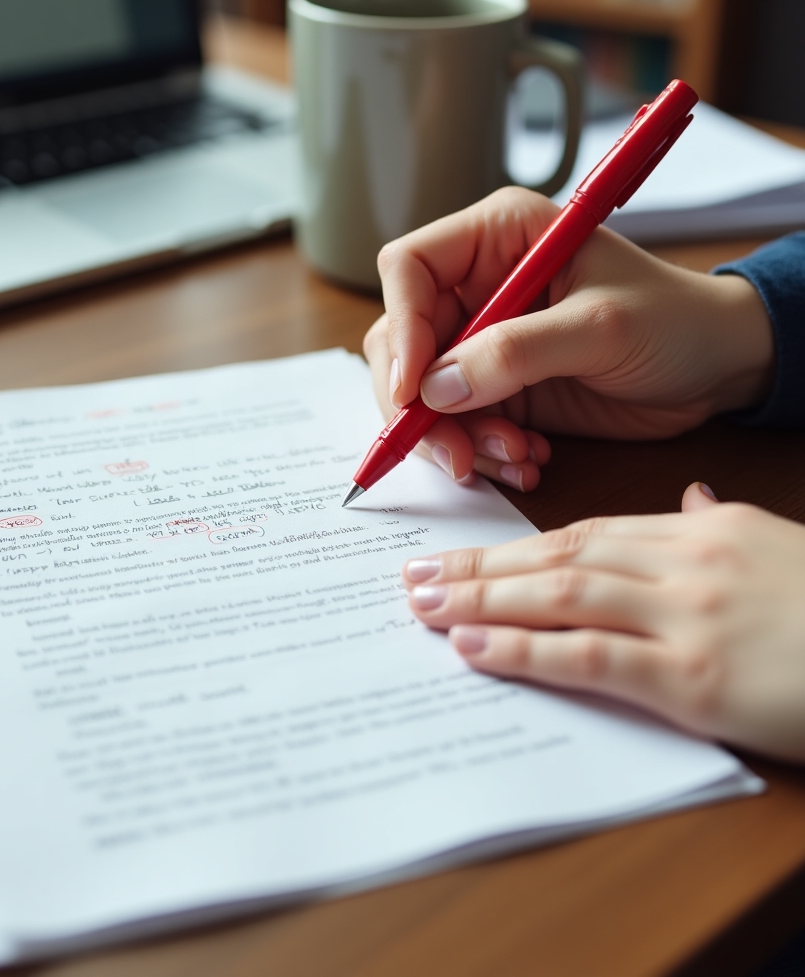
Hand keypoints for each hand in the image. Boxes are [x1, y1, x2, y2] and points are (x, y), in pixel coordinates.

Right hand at [364, 187, 774, 490]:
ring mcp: (481, 340)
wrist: (719, 367)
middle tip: (453, 452)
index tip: (414, 390)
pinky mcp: (495, 386)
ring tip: (513, 456)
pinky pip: (455, 425)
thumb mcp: (599, 328)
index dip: (402, 327)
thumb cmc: (676, 320)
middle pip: (401, 340)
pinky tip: (527, 459)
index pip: (409, 268)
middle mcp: (477, 285)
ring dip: (454, 438)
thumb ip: (514, 353)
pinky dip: (480, 452)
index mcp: (497, 238)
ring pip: (420, 394)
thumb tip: (433, 389)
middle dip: (418, 404)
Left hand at [402, 482, 804, 763]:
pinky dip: (525, 649)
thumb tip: (682, 500)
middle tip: (411, 574)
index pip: (585, 532)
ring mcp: (689, 616)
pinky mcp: (697, 677)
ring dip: (481, 598)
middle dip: (478, 565)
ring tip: (420, 604)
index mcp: (701, 532)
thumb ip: (717, 522)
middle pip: (558, 555)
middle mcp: (685, 563)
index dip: (514, 544)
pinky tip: (473, 646)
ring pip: (561, 594)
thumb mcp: (779, 544)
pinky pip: (592, 655)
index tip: (460, 552)